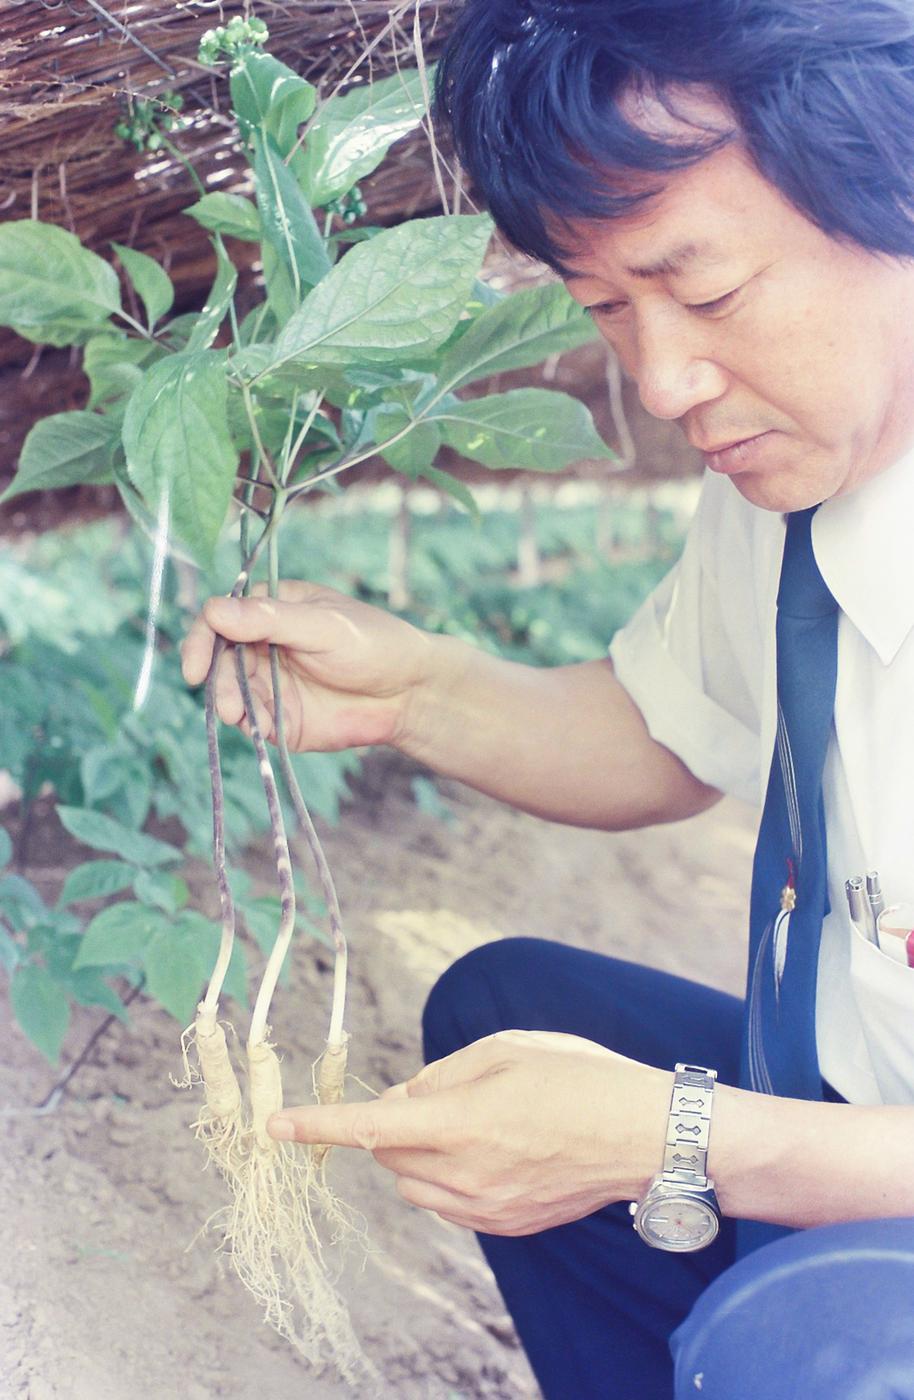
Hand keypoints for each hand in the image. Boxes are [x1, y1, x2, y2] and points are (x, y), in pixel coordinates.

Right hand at [180, 580, 440, 751]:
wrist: (411, 693)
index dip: (202, 639)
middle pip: (219, 660)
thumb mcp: (323, 625)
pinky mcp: (281, 718)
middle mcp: (264, 645)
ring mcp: (270, 683)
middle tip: (226, 703)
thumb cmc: (374, 644)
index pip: (220, 618)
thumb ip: (269, 620)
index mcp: (272, 610)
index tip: (195, 667)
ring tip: (237, 716)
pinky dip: (249, 726)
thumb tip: (214, 610)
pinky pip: (252, 722)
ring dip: (228, 704)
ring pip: (231, 693)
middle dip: (216, 681)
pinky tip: (256, 730)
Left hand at [268, 1030, 671, 1235]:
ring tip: (477, 1122)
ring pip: (415, 1183)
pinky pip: (449, 1204)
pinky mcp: (505, 1226)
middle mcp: (464, 1173)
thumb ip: (443, 1073)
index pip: (368, 1127)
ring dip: (420, 1153)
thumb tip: (403, 1097)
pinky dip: (449, 1177)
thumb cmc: (578, 1077)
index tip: (275, 1128)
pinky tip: (494, 1153)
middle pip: (389, 1154)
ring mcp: (485, 1208)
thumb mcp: (507, 1048)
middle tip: (443, 1095)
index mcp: (459, 1121)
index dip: (317, 1127)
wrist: (644, 1136)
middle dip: (394, 1125)